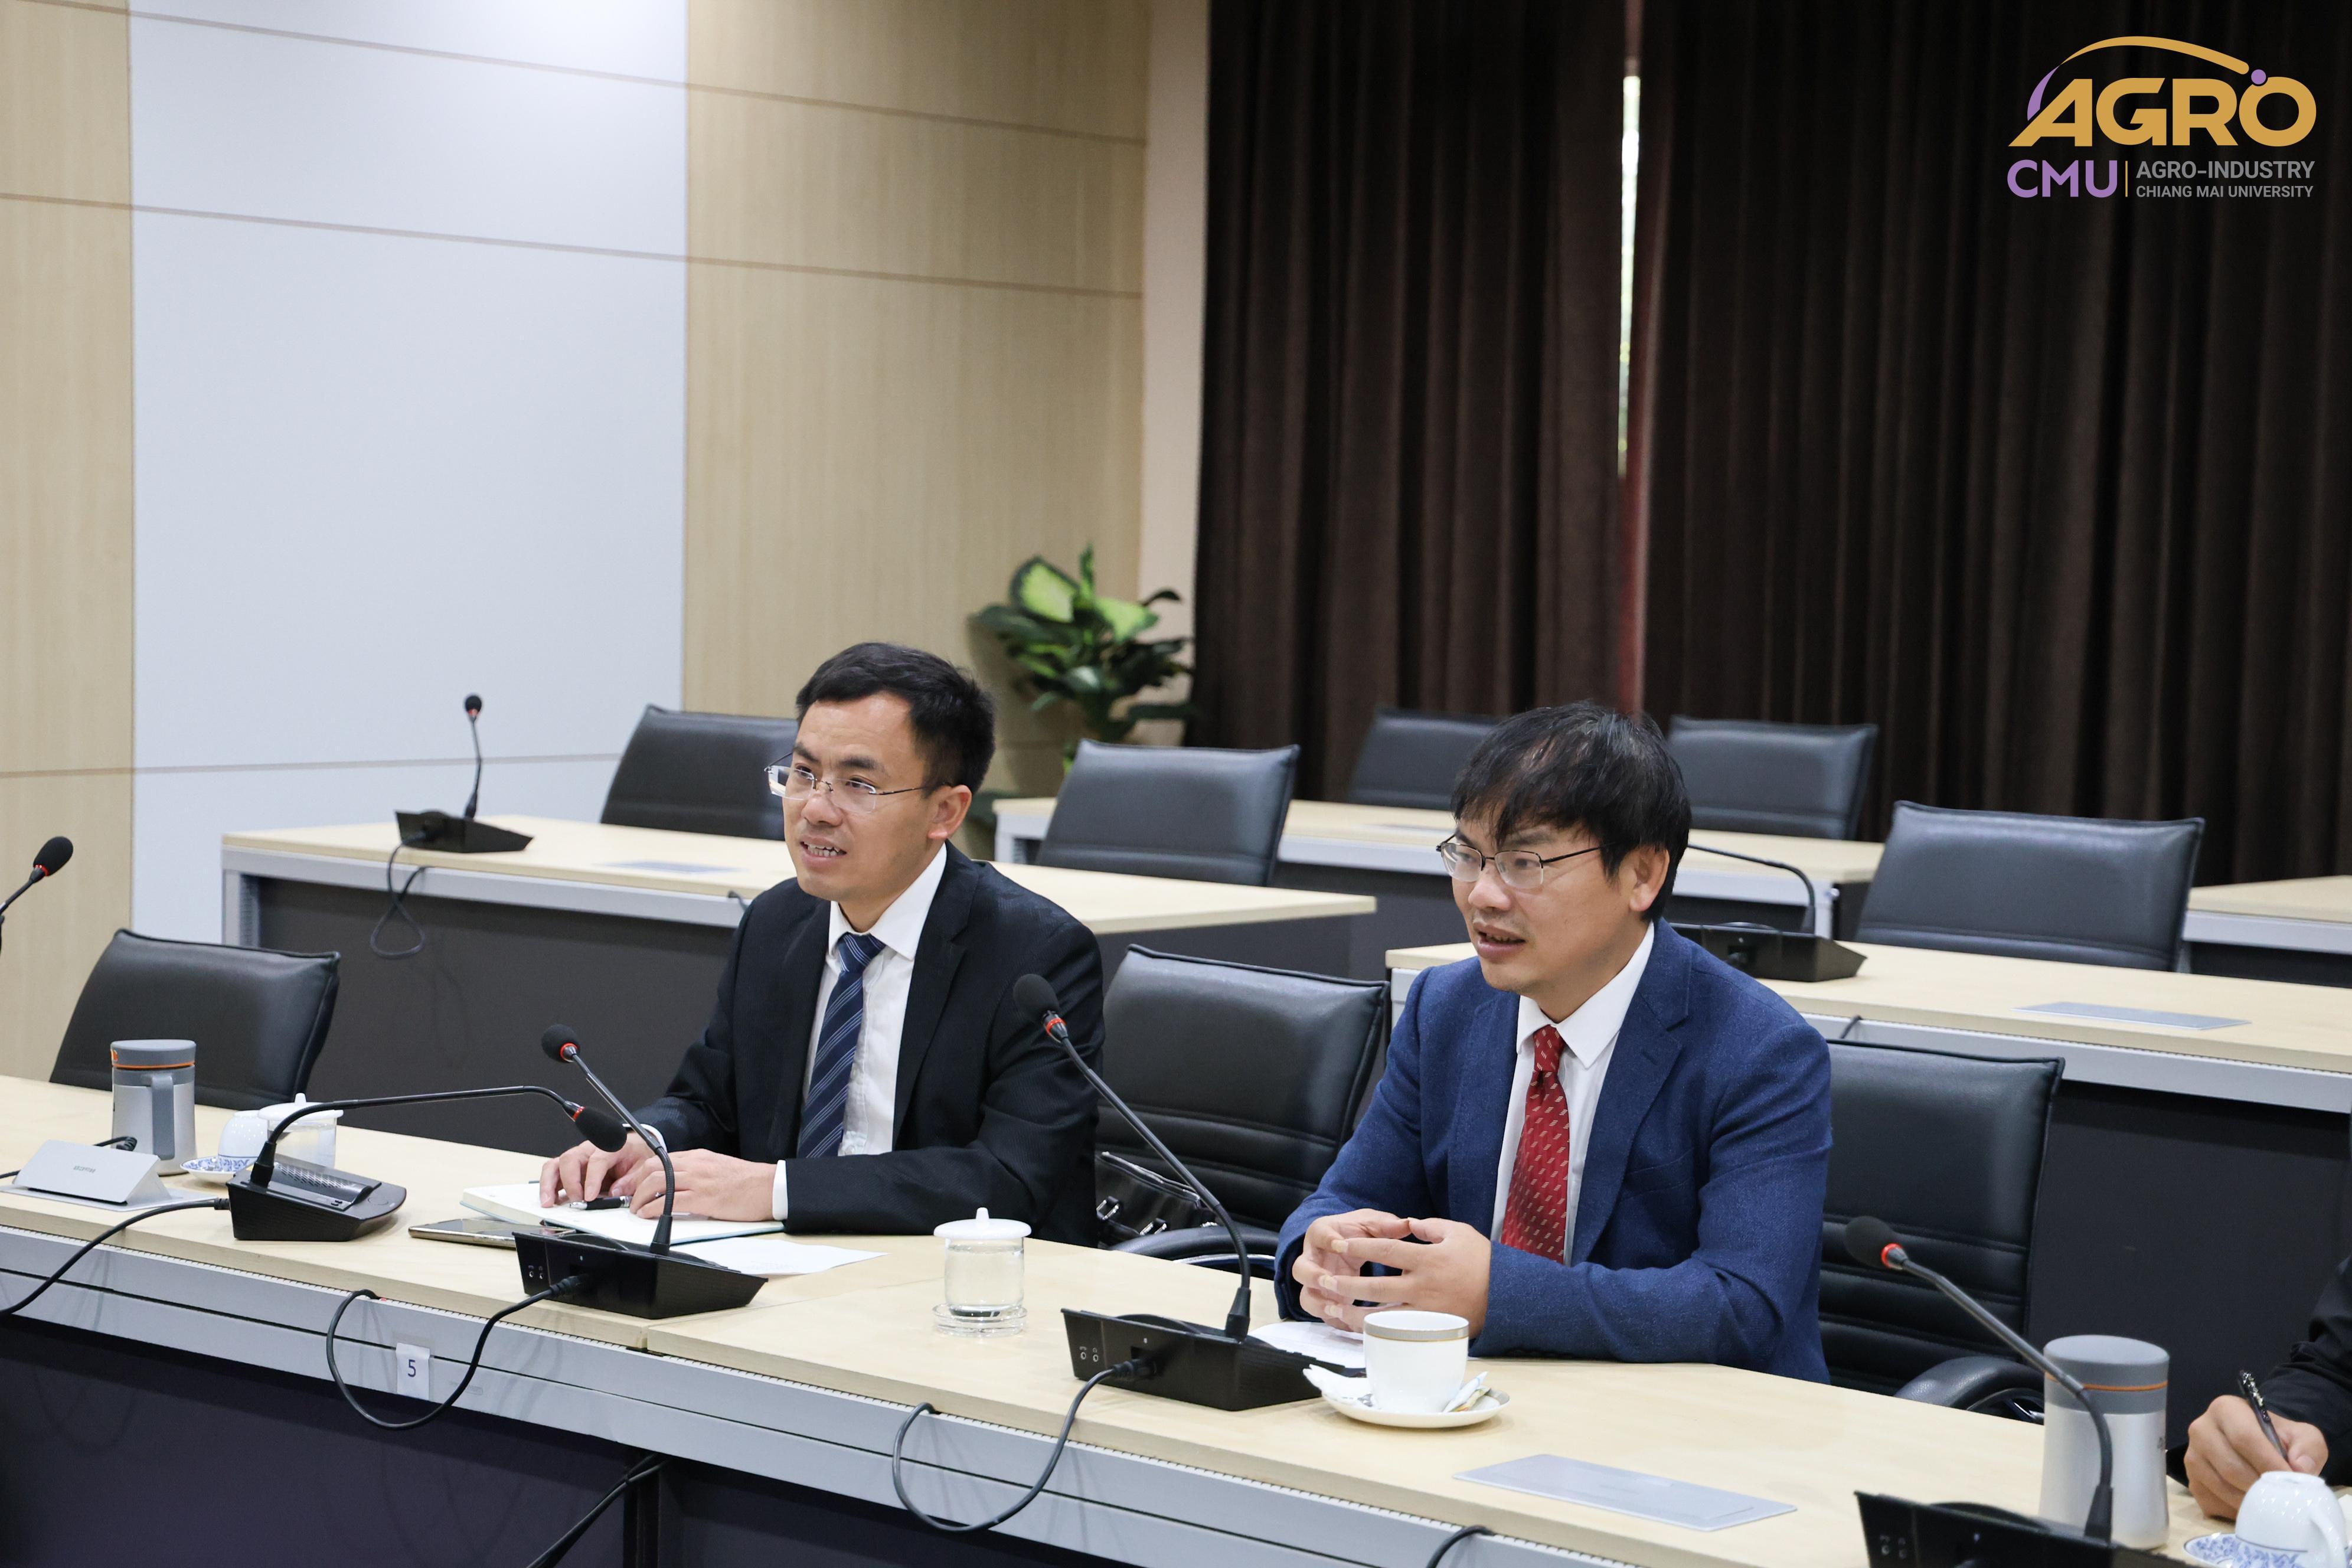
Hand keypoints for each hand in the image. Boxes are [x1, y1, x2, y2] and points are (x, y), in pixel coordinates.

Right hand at [539, 1134, 652, 1206]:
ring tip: (548, 1202)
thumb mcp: (643, 1166)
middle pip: (571, 1159)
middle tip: (575, 1200)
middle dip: (570, 1182)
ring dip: (549, 1183)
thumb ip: (631, 1180)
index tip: (589, 1197)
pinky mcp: (571, 1167)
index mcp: (610, 1146)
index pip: (596, 1161)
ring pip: (556, 1164)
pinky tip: (550, 1199)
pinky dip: (548, 1185)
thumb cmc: (636, 1154)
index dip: (591, 1179)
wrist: (634, 1147)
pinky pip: (554, 1171)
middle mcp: (590, 1149)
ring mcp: (578, 1157)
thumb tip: (615, 1193)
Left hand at [624, 1148, 778, 1221]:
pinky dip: (653, 1209)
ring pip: (657, 1183)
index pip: (660, 1160)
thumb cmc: (746, 1181)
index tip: (631, 1186)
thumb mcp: (717, 1168)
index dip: (640, 1173)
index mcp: (698, 1157)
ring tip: (635, 1209)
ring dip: (640, 1197)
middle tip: (626, 1198)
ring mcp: (698, 1181)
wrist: (767, 1187)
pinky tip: (647, 1215)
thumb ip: (697, 1171)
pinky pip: (669, 1202)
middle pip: (652, 1168)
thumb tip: (677, 1183)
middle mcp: (695, 1164)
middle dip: (634, 1184)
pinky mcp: (703, 1199)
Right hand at [1293, 1210, 1410, 1327]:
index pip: (1319, 1235)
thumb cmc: (1357, 1232)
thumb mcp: (1371, 1223)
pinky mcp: (1324, 1299)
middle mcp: (1313, 1258)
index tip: (1340, 1245)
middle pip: (1300, 1269)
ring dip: (1319, 1303)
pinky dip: (1335, 1320)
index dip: (1327, 1240)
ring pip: (1306, 1296)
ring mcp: (1316, 1282)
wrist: (1346, 1245)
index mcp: (1322, 1234)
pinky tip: (1351, 1325)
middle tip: (1328, 1280)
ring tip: (1336, 1308)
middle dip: (1312, 1276)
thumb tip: (1407, 1225)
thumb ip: (1386, 1224)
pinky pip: (1323, 1313)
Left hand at [1298, 1216, 1490, 1335]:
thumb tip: (1406, 1224)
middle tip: (1322, 1280)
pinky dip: (1377, 1332)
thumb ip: (1429, 1227)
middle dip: (1347, 1285)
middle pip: (1378, 1287)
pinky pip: (1398, 1332)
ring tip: (1332, 1309)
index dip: (1360, 1247)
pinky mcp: (1430, 1329)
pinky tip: (1359, 1329)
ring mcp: (1426, 1311)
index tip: (1338, 1243)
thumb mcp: (1458, 1233)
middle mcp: (1423, 1286)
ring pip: (1384, 1316)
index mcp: (1427, 1259)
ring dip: (1354, 1314)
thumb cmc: (1481, 1259)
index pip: (1386, 1252)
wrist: (1506, 1293)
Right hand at [2185, 1394, 2328, 1518]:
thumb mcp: (2301, 1435)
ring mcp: (2191, 1456)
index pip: (2245, 1439)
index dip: (2269, 1464)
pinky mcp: (2191, 1480)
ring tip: (2269, 1502)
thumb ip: (2309, 1447)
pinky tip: (2251, 1505)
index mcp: (2225, 1410)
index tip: (2290, 1482)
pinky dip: (2236, 1510)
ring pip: (2221, 1487)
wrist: (2254, 1446)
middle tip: (2282, 1497)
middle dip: (2261, 1487)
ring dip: (2250, 1501)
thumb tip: (2300, 1468)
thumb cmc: (2277, 1439)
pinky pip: (2213, 1501)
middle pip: (2231, 1467)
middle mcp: (2200, 1429)